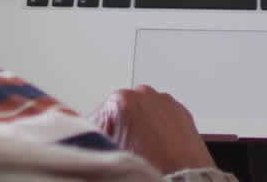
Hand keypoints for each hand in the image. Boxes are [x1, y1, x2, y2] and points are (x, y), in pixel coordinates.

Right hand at [89, 85, 215, 174]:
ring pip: (142, 112)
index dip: (97, 135)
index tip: (103, 145)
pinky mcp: (181, 110)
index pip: (97, 116)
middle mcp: (144, 94)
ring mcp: (164, 101)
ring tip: (144, 150)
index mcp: (121, 100)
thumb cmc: (151, 167)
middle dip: (120, 128)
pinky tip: (158, 146)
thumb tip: (83, 130)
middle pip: (121, 111)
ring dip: (140, 125)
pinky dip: (158, 127)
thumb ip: (94, 134)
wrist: (183, 180)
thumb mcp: (110, 149)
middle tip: (125, 149)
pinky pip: (162, 116)